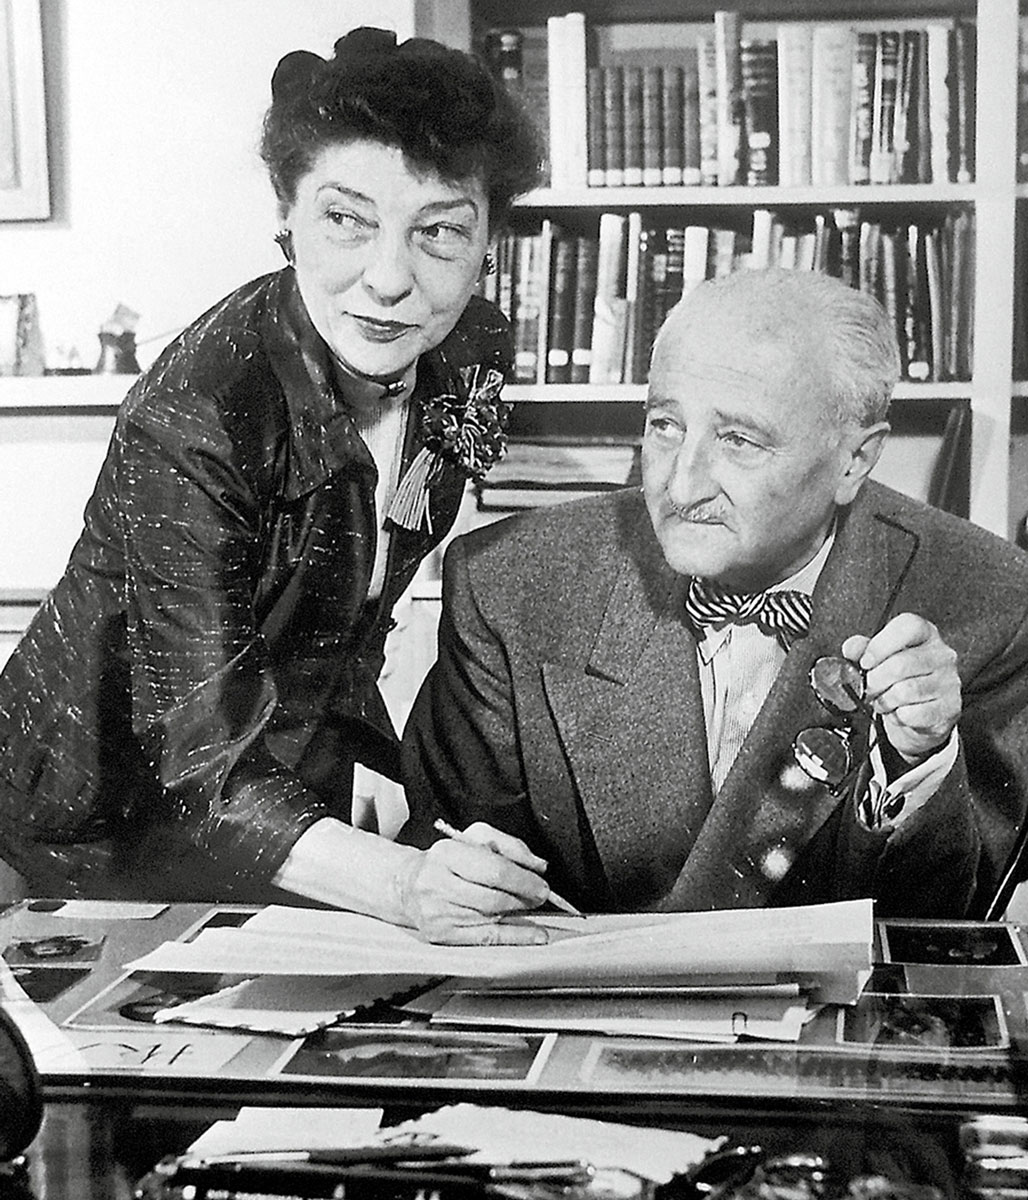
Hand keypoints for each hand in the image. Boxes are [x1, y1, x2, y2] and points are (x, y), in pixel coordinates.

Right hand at [394, 822, 551, 944]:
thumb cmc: (447, 860)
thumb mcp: (475, 838)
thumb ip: (509, 846)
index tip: (542, 884)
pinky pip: (486, 938)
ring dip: (519, 913)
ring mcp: (438, 912)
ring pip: (491, 917)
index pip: (494, 870)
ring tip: (531, 906)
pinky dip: (515, 937)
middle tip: (541, 895)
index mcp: (447, 853)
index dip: (524, 880)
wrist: (408, 884)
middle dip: (524, 897)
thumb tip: (538, 866)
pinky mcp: (441, 934)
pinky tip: (534, 936)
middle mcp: (438, 884)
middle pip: (494, 897)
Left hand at [841, 613, 960, 763]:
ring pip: (906, 691)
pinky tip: (898, 712)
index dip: (880, 645)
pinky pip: (913, 713)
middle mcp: (942, 655)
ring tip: (882, 701)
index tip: (865, 662)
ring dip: (885, 700)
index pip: (908, 627)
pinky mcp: (950, 708)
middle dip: (875, 681)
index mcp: (925, 634)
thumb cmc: (899, 679)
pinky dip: (898, 716)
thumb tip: (851, 647)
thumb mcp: (879, 658)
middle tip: (868, 688)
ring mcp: (949, 681)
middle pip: (901, 664)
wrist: (920, 713)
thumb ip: (862, 649)